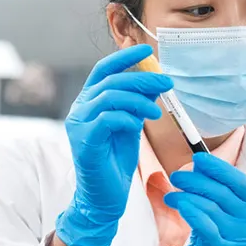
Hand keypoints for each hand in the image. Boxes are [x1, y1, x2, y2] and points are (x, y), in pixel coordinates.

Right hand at [54, 45, 170, 245]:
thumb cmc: (115, 161)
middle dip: (141, 79)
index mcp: (89, 102)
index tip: (146, 49)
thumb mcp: (130, 126)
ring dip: (138, 100)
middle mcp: (80, 109)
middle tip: (166, 82)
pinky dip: (127, 118)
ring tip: (158, 110)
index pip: (103, 70)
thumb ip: (137, 104)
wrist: (103, 196)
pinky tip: (140, 124)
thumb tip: (155, 83)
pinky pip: (107, 119)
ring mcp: (79, 124)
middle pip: (110, 81)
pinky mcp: (84, 141)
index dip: (124, 57)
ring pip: (109, 97)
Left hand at [164, 153, 245, 245]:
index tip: (199, 158)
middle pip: (223, 193)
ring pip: (210, 207)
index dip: (219, 168)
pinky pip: (204, 224)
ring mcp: (239, 238)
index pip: (239, 182)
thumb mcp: (221, 213)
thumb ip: (215, 190)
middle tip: (177, 175)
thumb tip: (198, 162)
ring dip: (186, 196)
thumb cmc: (213, 239)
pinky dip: (189, 210)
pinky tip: (177, 204)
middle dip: (197, 180)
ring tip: (171, 194)